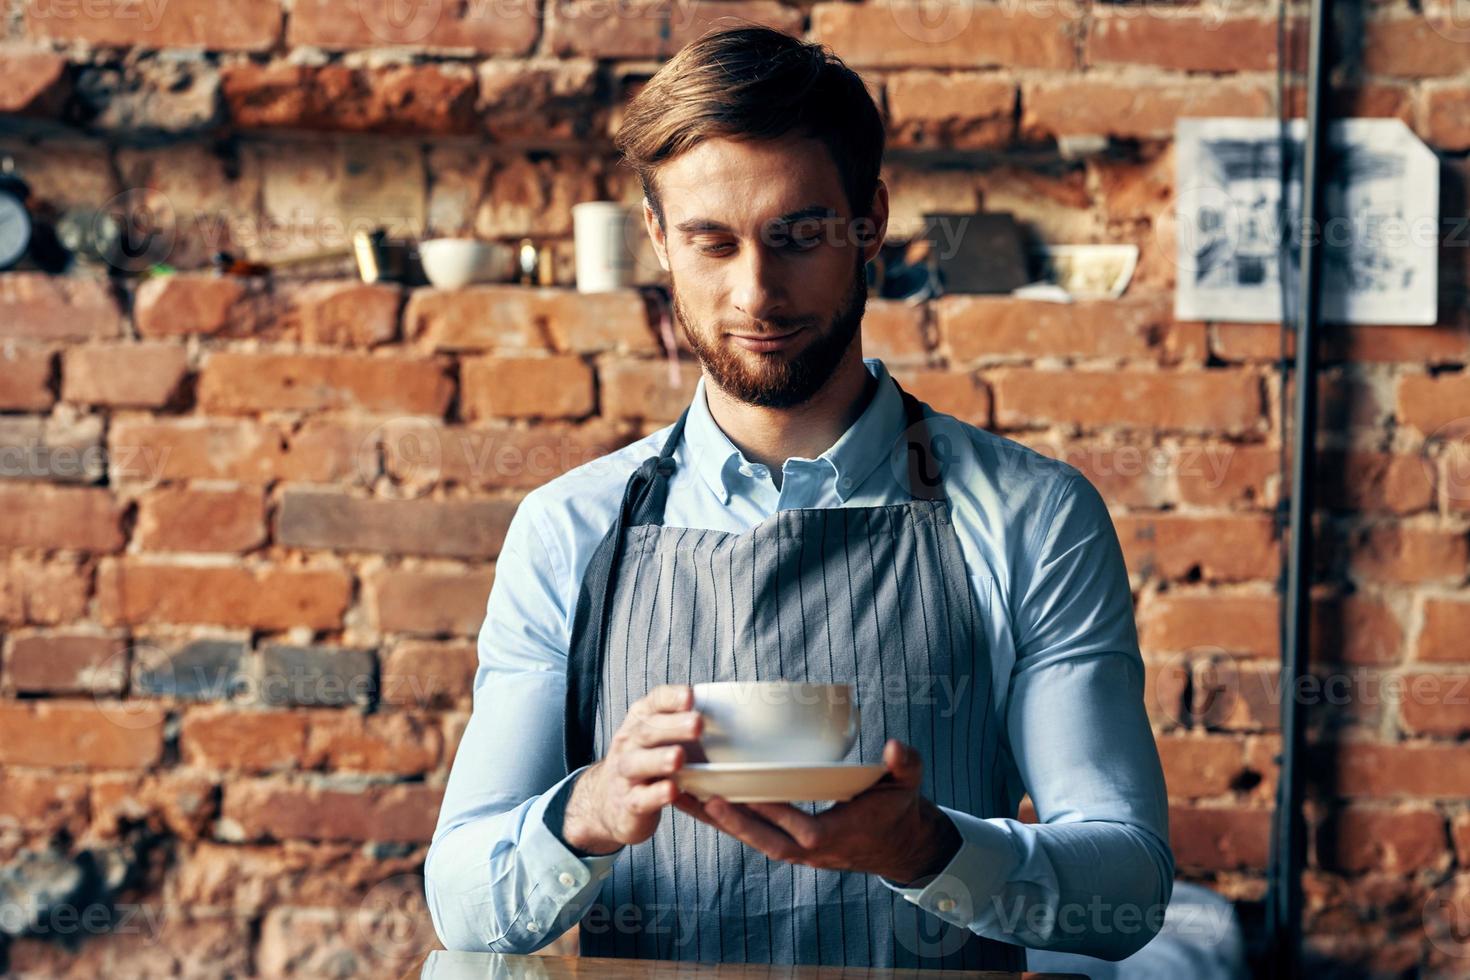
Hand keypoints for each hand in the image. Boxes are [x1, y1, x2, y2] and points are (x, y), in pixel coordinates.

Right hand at [561, 684, 701, 854]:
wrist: (607, 802)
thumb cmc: (644, 761)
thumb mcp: (656, 736)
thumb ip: (681, 720)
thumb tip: (726, 708)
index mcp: (640, 721)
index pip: (653, 702)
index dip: (671, 699)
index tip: (690, 696)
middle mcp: (629, 744)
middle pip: (647, 731)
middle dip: (673, 726)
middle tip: (698, 724)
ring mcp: (626, 774)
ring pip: (638, 763)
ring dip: (659, 759)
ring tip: (679, 757)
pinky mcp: (629, 804)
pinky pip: (641, 798)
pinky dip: (656, 794)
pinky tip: (672, 790)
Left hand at [672, 739, 961, 884]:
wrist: (896, 844)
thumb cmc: (897, 810)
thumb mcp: (907, 785)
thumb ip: (905, 765)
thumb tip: (895, 747)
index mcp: (833, 834)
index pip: (797, 827)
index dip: (770, 813)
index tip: (742, 794)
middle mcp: (807, 848)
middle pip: (761, 837)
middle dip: (728, 819)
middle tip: (699, 795)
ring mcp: (794, 850)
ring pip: (748, 837)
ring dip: (715, 819)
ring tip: (681, 795)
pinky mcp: (786, 843)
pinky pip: (750, 832)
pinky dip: (724, 818)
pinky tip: (698, 800)